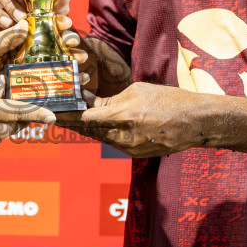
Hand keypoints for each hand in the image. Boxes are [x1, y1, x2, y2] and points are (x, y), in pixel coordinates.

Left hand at [60, 82, 210, 156]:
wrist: (196, 122)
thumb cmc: (168, 100)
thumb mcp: (136, 91)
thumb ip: (110, 100)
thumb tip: (89, 102)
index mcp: (122, 116)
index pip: (84, 119)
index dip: (65, 117)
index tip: (50, 114)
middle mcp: (123, 136)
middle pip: (87, 131)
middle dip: (71, 123)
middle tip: (55, 115)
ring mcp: (129, 149)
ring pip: (99, 137)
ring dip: (86, 128)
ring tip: (72, 118)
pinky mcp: (136, 154)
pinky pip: (113, 143)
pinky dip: (103, 134)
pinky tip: (98, 126)